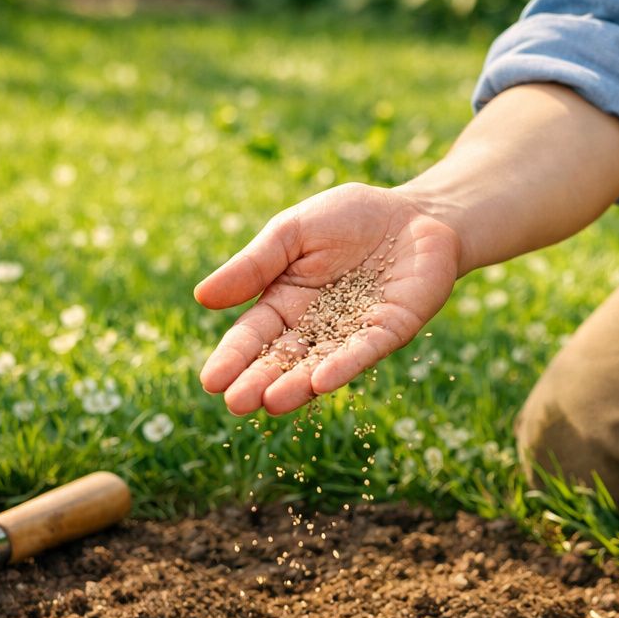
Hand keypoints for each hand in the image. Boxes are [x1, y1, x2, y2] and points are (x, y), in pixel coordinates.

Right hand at [194, 183, 460, 414]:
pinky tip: (322, 382)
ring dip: (297, 385)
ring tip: (271, 402)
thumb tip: (202, 297)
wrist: (416, 213)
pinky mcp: (392, 330)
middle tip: (236, 404)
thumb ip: (254, 265)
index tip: (211, 381)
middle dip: (259, 381)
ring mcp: (354, 332)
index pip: (253, 336)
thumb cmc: (350, 219)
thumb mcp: (292, 232)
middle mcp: (317, 326)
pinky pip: (365, 351)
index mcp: (285, 302)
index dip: (233, 358)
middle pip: (283, 359)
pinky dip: (344, 366)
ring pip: (321, 364)